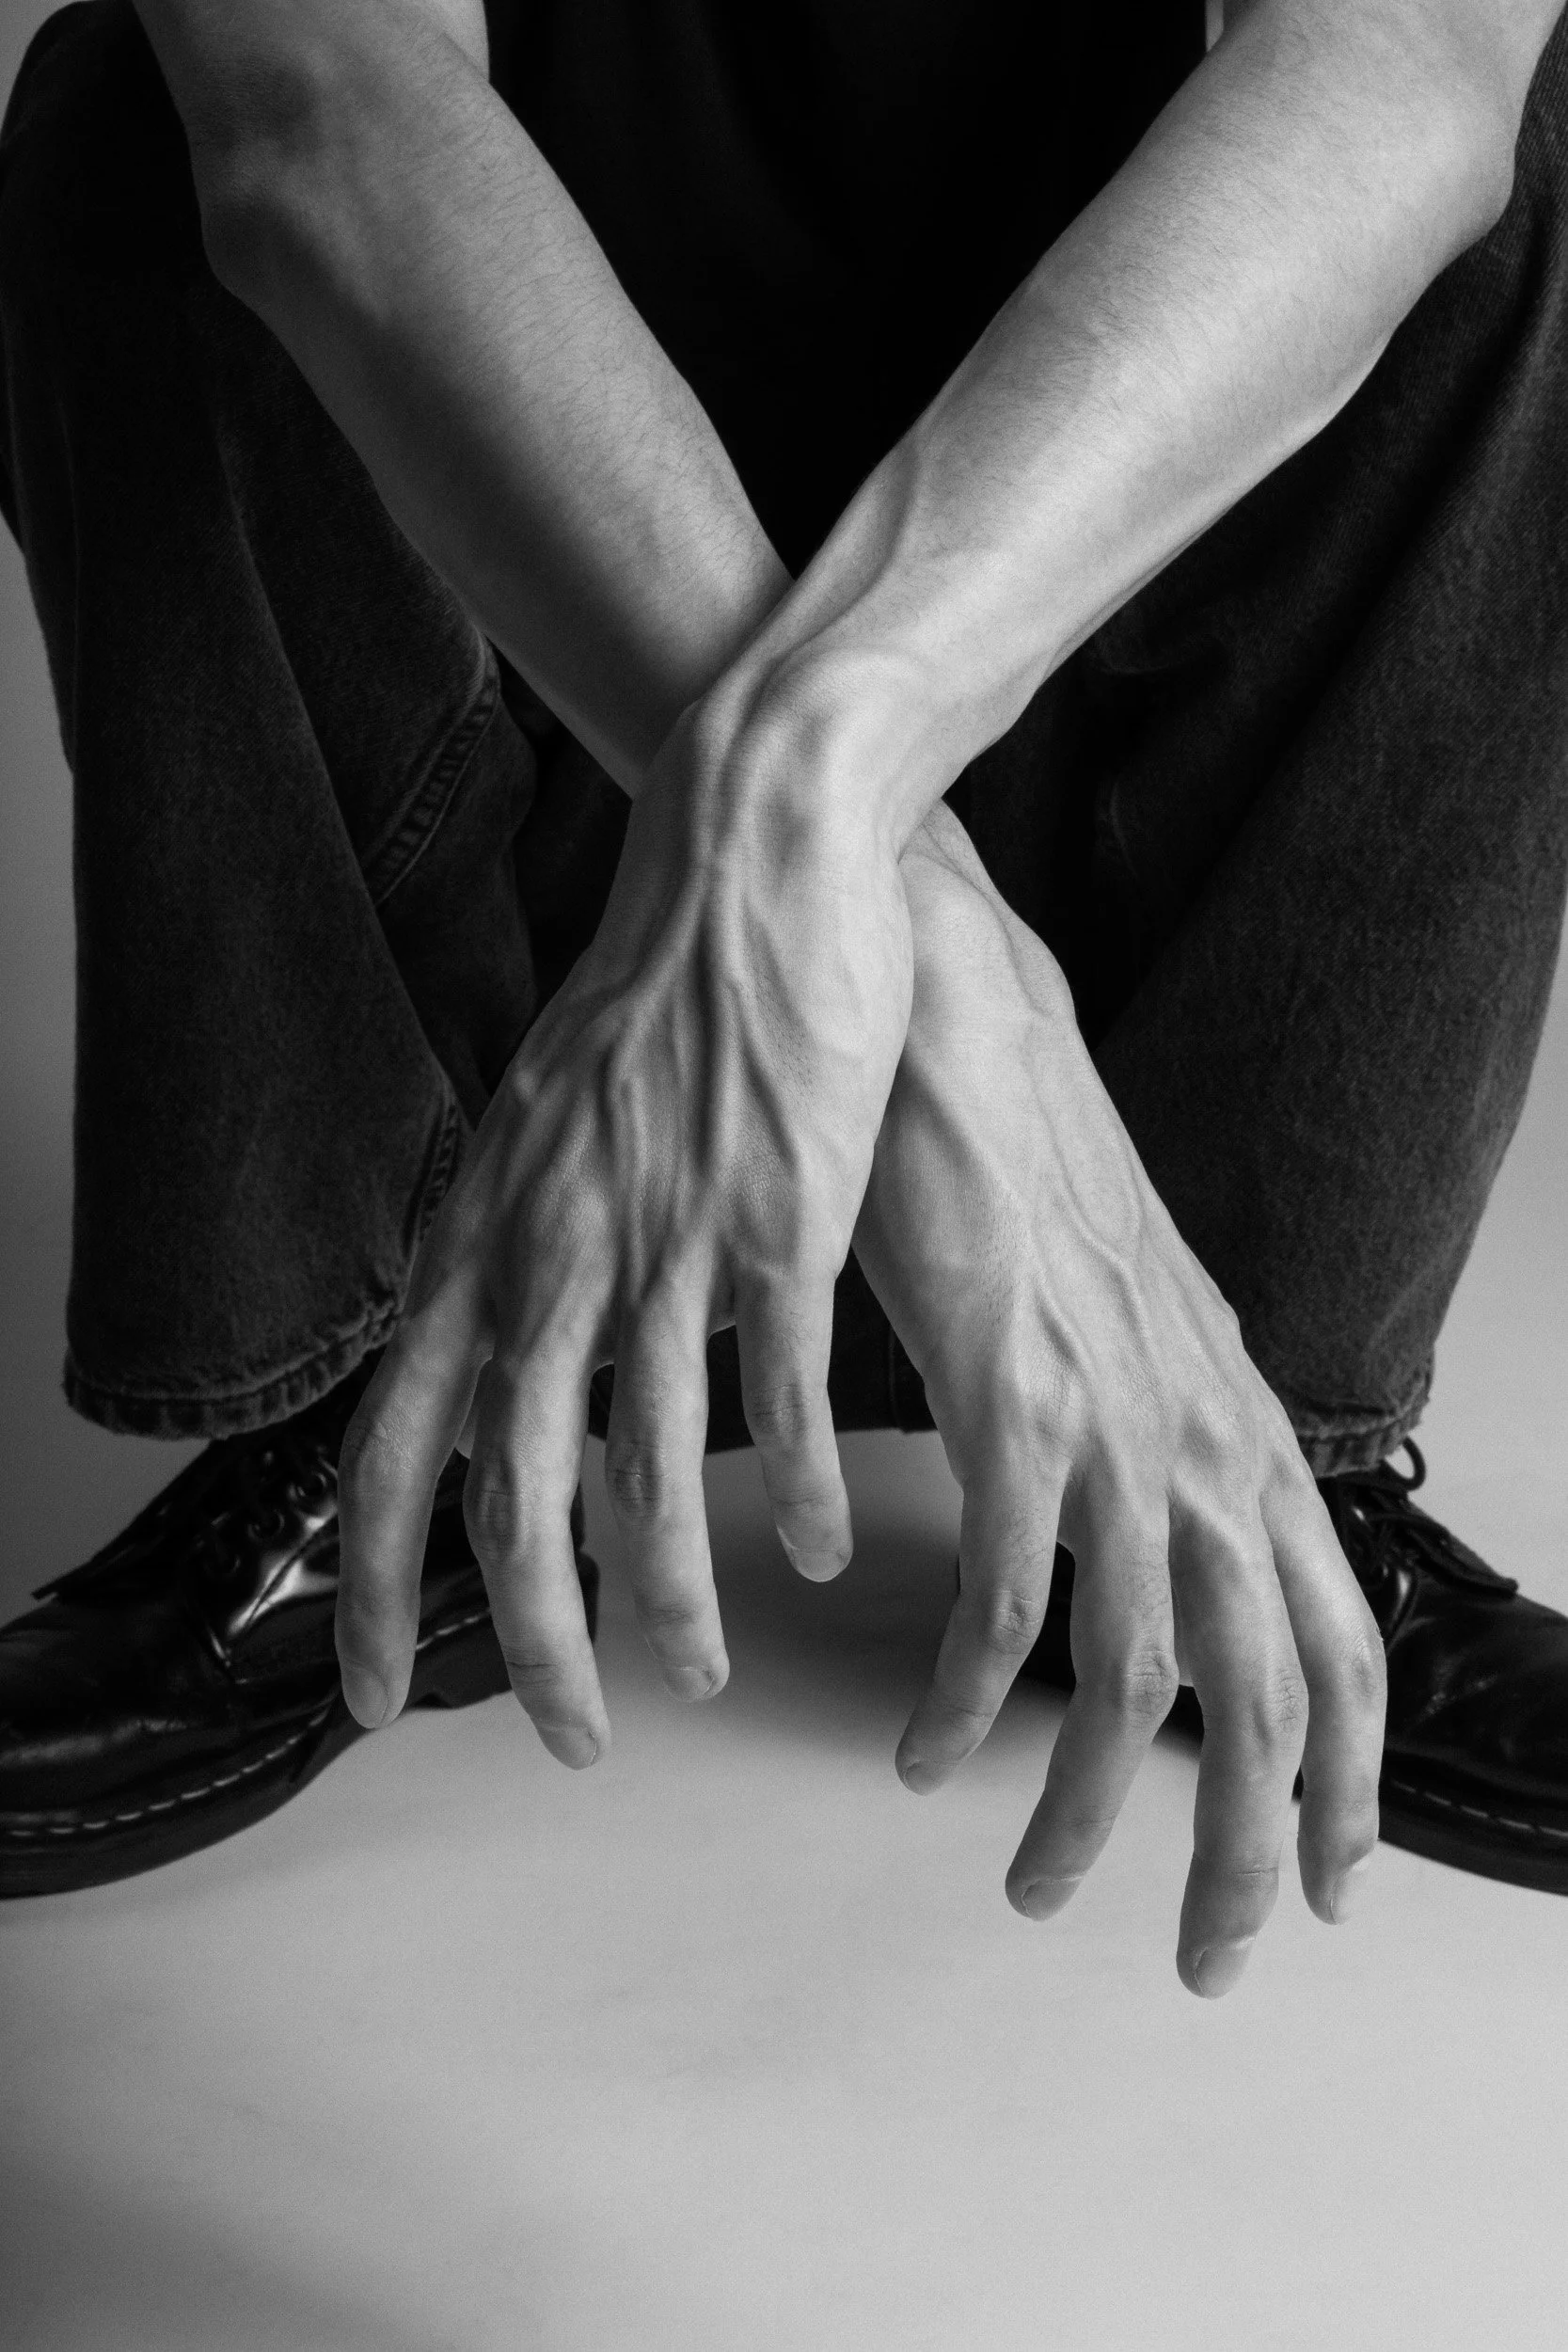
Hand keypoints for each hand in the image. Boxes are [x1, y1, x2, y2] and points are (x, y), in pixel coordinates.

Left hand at [334, 678, 913, 1760]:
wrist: (751, 861)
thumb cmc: (653, 1005)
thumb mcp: (540, 1137)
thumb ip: (514, 1262)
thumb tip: (502, 1373)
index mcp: (480, 1241)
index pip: (386, 1454)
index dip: (363, 1592)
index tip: (363, 1696)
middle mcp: (549, 1256)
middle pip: (512, 1504)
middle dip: (531, 1650)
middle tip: (570, 1737)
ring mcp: (660, 1241)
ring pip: (646, 1478)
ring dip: (671, 1605)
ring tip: (695, 1671)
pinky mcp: (775, 1220)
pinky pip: (776, 1396)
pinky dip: (790, 1492)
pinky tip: (812, 1550)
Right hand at [853, 805, 1385, 1994]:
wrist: (951, 1011)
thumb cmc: (1015, 1157)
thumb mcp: (1117, 1314)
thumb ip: (1137, 1420)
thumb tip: (1128, 1514)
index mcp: (1235, 1419)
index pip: (1343, 1634)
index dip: (1350, 1775)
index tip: (1328, 1878)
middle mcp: (1204, 1435)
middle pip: (1283, 1692)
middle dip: (1261, 1849)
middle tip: (1217, 1955)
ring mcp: (1117, 1419)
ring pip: (1150, 1680)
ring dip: (1099, 1815)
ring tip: (1042, 1893)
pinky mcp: (1016, 1402)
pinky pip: (1010, 1603)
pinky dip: (971, 1704)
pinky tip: (922, 1753)